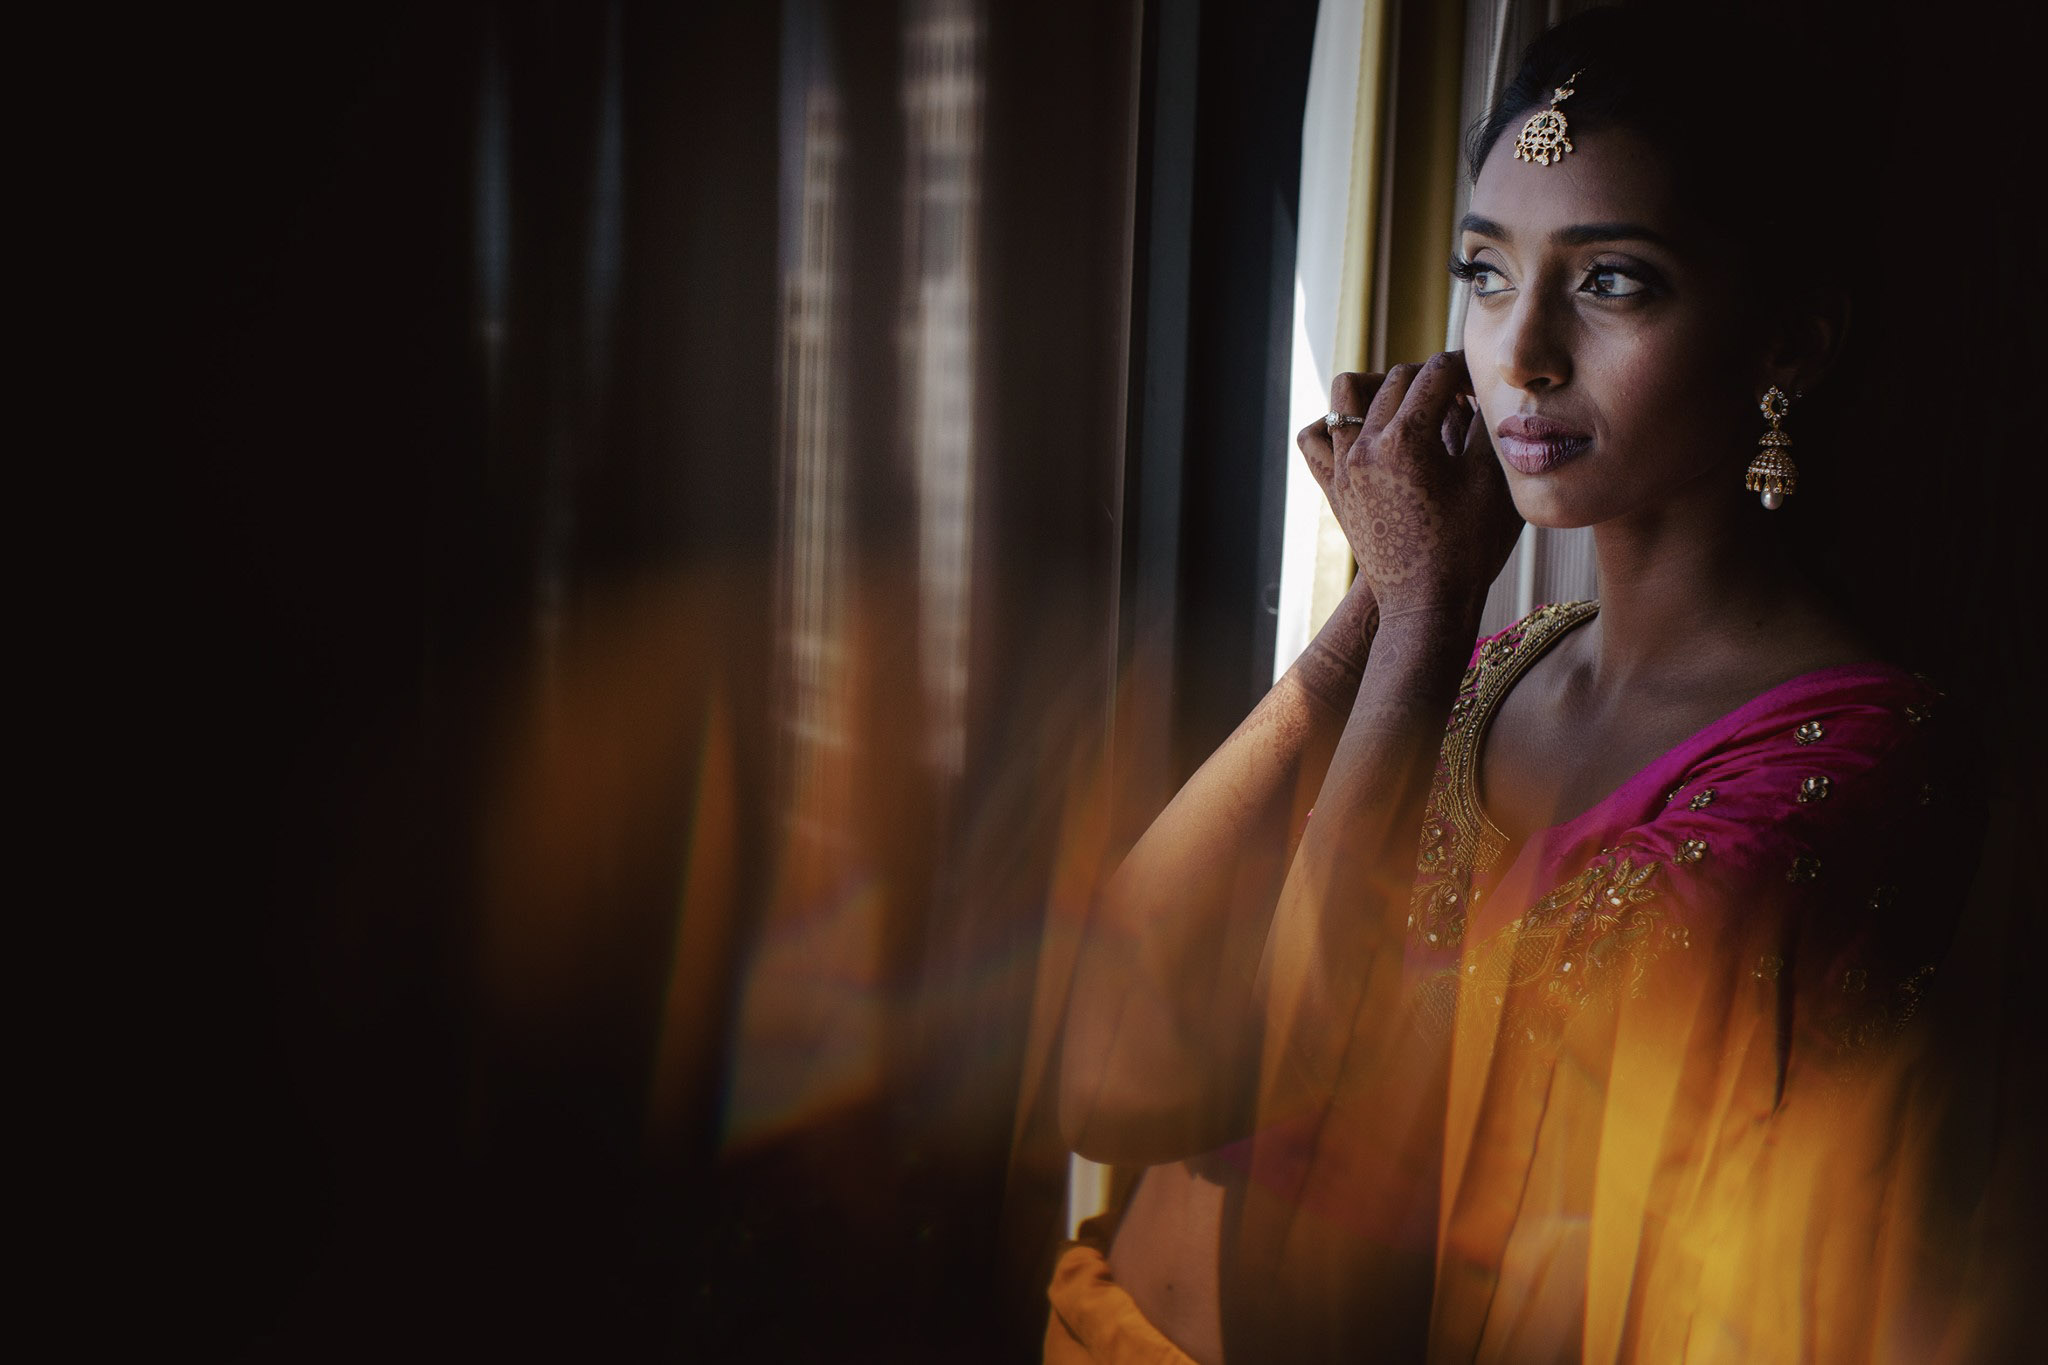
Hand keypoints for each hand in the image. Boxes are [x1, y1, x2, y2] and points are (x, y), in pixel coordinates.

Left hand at [1295, 352, 1522, 620]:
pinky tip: (1366, 432)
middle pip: (1397, 379)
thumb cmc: (1468, 549)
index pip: (1436, 373)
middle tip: (1461, 393)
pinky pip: (1315, 437)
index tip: (1482, 377)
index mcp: (1406, 440)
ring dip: (1380, 387)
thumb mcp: (1493, 481)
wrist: (1427, 607)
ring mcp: (1341, 467)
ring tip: (1411, 404)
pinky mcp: (1332, 489)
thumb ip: (1487, 424)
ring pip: (1346, 395)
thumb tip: (1483, 389)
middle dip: (1432, 377)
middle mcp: (1364, 447)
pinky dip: (1334, 423)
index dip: (1465, 366)